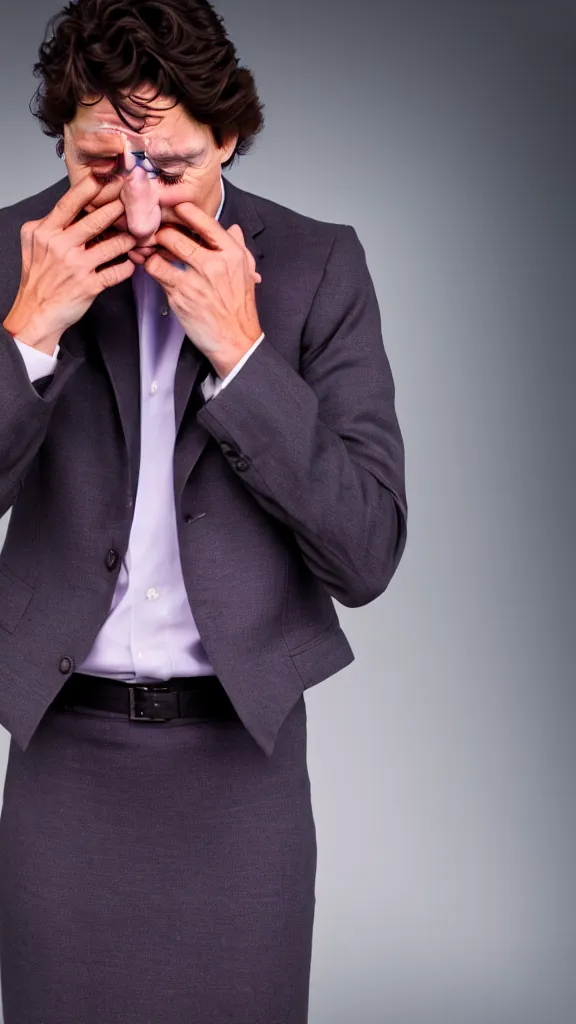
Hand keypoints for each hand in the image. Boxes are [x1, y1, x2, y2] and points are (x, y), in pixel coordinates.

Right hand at [3, 175, 136, 354]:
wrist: (36, 312)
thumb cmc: (38, 277)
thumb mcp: (33, 243)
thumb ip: (49, 223)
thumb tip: (70, 207)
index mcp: (46, 232)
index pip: (70, 203)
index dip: (91, 189)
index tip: (109, 178)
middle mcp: (61, 246)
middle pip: (96, 220)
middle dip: (119, 207)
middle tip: (137, 198)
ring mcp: (77, 267)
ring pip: (112, 245)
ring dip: (130, 238)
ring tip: (142, 231)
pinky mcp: (90, 286)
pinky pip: (117, 272)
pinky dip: (128, 266)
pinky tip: (134, 261)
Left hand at [141, 202, 262, 378]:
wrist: (236, 341)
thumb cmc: (239, 308)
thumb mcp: (246, 273)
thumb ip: (238, 247)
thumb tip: (232, 228)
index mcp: (232, 253)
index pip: (204, 219)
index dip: (182, 210)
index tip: (170, 209)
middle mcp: (215, 263)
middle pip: (177, 232)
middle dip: (160, 229)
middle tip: (152, 229)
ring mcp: (197, 280)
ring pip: (163, 248)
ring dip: (151, 245)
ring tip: (147, 245)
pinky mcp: (180, 295)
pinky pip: (156, 270)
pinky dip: (148, 264)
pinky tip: (146, 263)